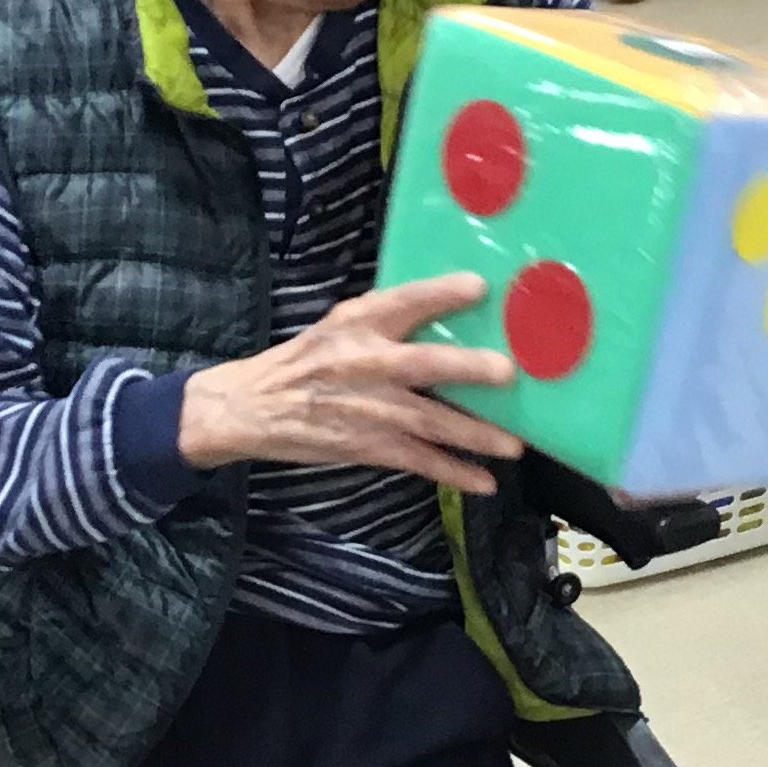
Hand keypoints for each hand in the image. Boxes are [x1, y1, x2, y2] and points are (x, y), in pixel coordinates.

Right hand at [177, 273, 524, 493]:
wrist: (252, 408)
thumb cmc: (304, 362)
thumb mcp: (337, 326)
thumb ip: (383, 318)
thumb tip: (445, 306)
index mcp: (358, 324)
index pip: (403, 301)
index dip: (440, 293)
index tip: (479, 285)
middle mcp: (366, 363)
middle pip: (422, 364)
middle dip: (464, 369)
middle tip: (506, 372)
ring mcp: (369, 409)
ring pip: (430, 422)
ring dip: (474, 435)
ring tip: (515, 446)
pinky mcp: (367, 446)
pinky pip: (418, 461)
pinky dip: (452, 473)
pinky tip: (485, 481)